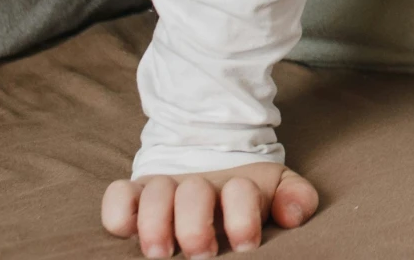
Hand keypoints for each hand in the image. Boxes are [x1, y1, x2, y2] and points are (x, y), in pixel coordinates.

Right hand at [101, 161, 318, 256]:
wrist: (211, 163)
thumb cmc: (246, 195)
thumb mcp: (276, 189)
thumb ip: (296, 198)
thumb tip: (293, 214)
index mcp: (238, 187)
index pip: (241, 192)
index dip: (242, 218)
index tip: (245, 243)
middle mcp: (199, 186)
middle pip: (193, 194)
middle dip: (196, 226)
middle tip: (202, 252)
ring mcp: (164, 189)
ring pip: (154, 194)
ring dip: (155, 222)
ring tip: (161, 251)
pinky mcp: (134, 195)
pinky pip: (117, 196)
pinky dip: (118, 211)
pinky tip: (127, 229)